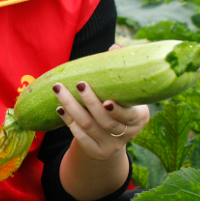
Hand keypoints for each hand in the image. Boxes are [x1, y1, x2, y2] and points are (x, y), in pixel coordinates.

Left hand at [53, 45, 149, 160]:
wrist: (112, 137)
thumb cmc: (119, 105)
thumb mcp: (125, 92)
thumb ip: (120, 72)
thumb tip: (114, 48)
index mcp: (139, 118)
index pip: (129, 116)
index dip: (118, 111)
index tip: (107, 100)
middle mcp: (127, 135)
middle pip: (105, 121)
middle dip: (89, 102)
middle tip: (79, 83)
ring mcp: (111, 146)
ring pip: (89, 127)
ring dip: (72, 108)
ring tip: (60, 90)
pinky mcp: (96, 151)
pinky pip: (80, 138)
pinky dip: (69, 122)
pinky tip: (59, 109)